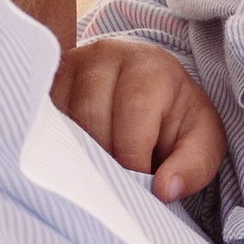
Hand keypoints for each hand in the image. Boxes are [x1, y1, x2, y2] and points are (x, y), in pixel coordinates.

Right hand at [58, 37, 225, 201]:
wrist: (152, 94)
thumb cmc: (176, 122)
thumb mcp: (201, 143)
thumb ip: (193, 167)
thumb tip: (163, 189)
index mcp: (151, 66)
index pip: (134, 112)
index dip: (133, 158)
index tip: (140, 181)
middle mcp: (108, 54)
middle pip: (91, 114)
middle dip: (104, 156)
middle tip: (117, 178)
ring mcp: (73, 63)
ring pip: (62, 116)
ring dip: (79, 151)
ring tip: (100, 165)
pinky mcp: (51, 78)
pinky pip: (42, 115)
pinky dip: (57, 141)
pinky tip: (77, 154)